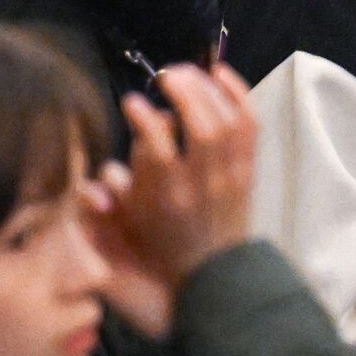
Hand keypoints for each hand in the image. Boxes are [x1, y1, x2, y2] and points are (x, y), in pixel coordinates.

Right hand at [87, 63, 256, 335]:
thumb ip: (106, 196)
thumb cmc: (156, 253)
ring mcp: (228, 177)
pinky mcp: (247, 172)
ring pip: (227, 121)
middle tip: (164, 75)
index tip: (133, 102)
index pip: (157, 145)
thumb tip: (109, 165)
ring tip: (187, 71)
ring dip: (208, 88)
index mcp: (164, 198)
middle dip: (184, 89)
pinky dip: (239, 95)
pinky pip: (249, 125)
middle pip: (200, 124)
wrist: (210, 284)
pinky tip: (221, 73)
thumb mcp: (120, 231)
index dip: (145, 117)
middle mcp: (200, 185)